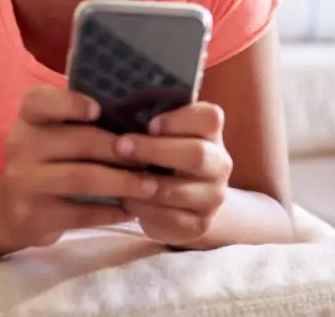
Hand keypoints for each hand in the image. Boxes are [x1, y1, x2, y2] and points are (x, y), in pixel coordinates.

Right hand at [0, 86, 161, 248]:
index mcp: (30, 118)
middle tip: (151, 158)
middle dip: (120, 150)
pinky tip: (130, 211)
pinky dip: (110, 212)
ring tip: (150, 187)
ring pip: (82, 178)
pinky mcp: (33, 216)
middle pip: (78, 141)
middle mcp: (22, 145)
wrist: (12, 208)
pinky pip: (80, 213)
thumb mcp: (56, 132)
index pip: (40, 100)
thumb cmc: (50, 159)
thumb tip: (142, 116)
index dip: (71, 102)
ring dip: (123, 182)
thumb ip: (86, 120)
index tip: (99, 110)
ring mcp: (24, 182)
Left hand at [113, 102, 232, 246]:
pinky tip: (127, 200)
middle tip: (121, 146)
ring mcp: (212, 197)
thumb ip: (151, 122)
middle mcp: (220, 164)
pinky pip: (169, 219)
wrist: (187, 202)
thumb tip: (114, 109)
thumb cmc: (165, 156)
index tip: (150, 124)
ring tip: (116, 177)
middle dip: (154, 150)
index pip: (210, 118)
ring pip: (177, 191)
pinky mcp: (199, 225)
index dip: (179, 120)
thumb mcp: (164, 134)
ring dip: (141, 184)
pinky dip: (143, 210)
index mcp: (212, 134)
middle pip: (197, 154)